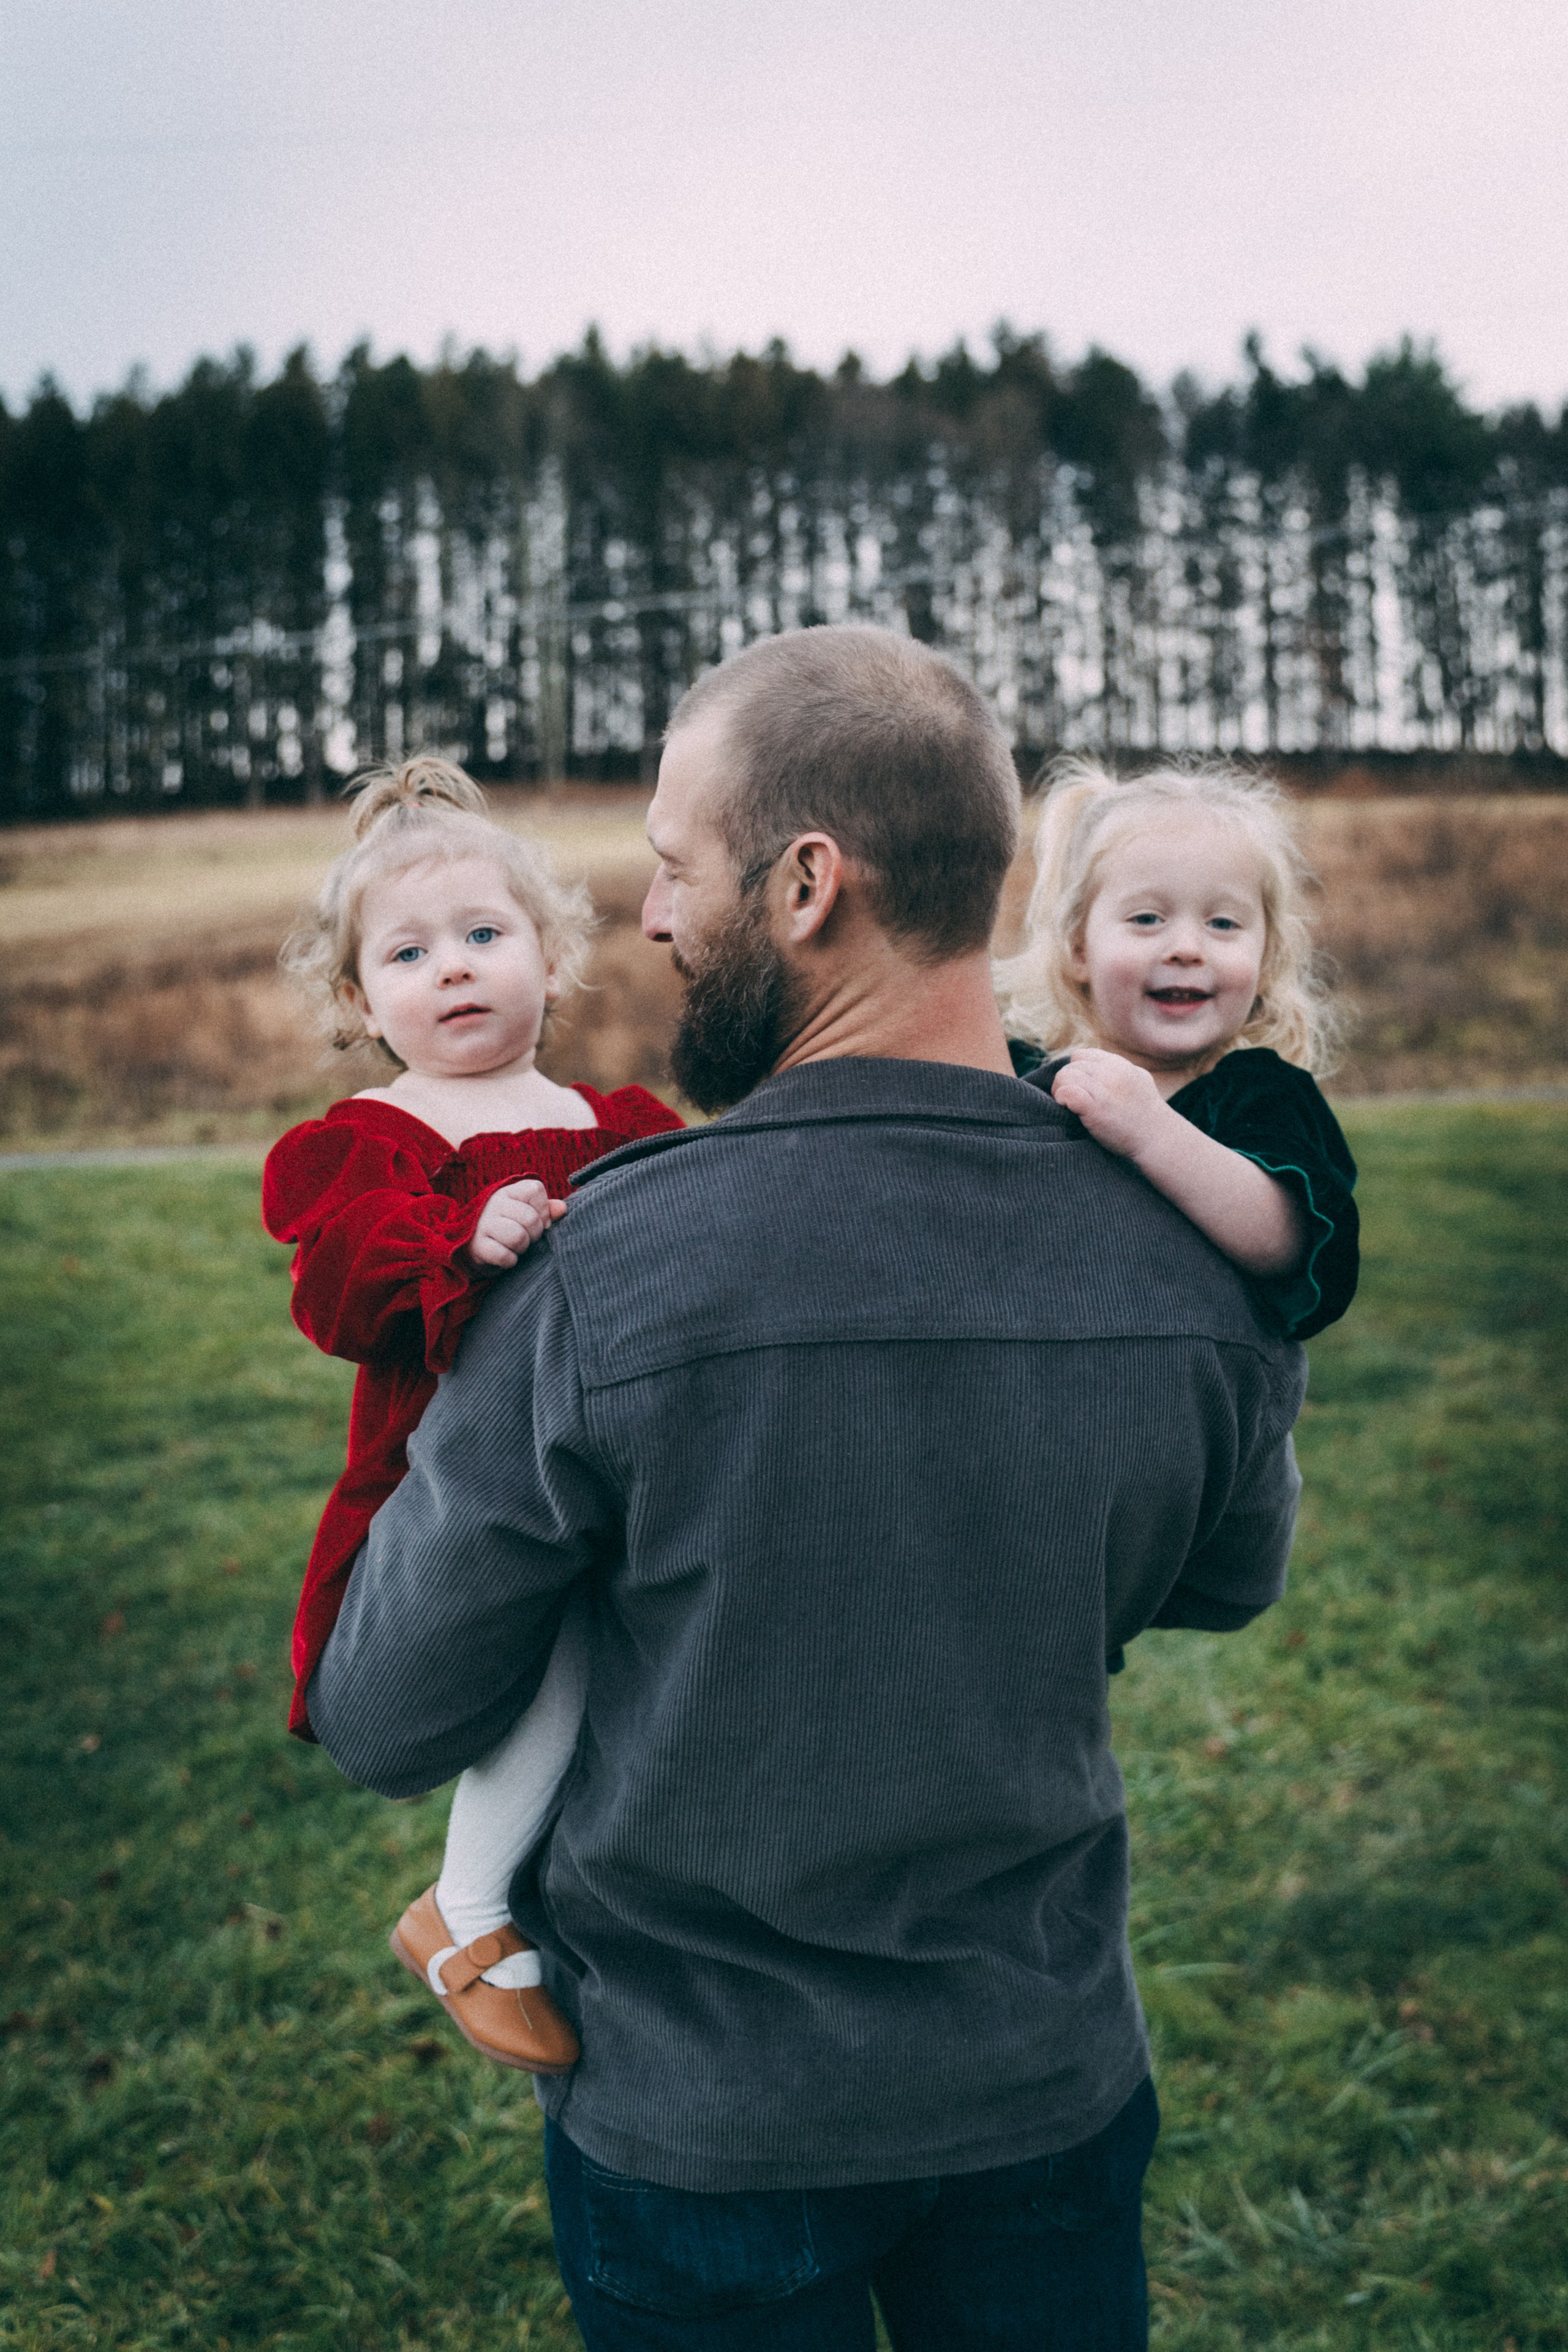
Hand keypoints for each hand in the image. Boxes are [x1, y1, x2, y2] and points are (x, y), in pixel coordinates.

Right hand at [463, 1180, 566, 1271]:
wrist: (472, 1247)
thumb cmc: (507, 1228)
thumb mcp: (525, 1214)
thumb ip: (545, 1210)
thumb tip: (562, 1208)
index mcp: (508, 1192)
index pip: (535, 1190)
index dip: (543, 1209)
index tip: (539, 1221)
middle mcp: (494, 1204)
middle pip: (531, 1218)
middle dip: (535, 1234)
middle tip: (527, 1238)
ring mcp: (484, 1224)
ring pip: (518, 1237)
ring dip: (523, 1247)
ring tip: (517, 1247)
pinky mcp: (478, 1246)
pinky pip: (504, 1256)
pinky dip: (510, 1261)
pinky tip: (506, 1258)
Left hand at [1050, 1048, 1169, 1160]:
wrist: (1157, 1138)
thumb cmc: (1146, 1115)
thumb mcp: (1137, 1080)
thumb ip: (1118, 1071)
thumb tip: (1098, 1068)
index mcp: (1119, 1064)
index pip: (1082, 1055)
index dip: (1075, 1070)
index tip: (1078, 1087)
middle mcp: (1110, 1072)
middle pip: (1071, 1066)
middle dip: (1065, 1082)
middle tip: (1069, 1100)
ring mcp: (1103, 1088)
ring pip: (1065, 1075)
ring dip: (1060, 1090)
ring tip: (1068, 1105)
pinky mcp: (1095, 1107)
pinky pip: (1067, 1092)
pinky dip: (1062, 1099)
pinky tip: (1070, 1110)